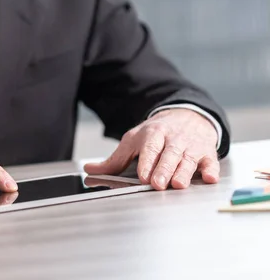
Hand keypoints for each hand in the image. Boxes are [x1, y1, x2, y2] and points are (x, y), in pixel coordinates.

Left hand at [84, 109, 219, 190]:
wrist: (186, 116)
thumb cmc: (156, 134)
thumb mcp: (133, 141)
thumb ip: (114, 160)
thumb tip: (88, 170)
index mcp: (153, 134)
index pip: (150, 148)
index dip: (147, 162)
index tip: (143, 177)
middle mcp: (173, 139)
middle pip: (169, 155)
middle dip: (163, 169)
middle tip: (158, 184)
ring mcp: (191, 146)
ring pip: (188, 159)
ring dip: (184, 172)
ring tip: (178, 184)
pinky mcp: (207, 153)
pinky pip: (210, 162)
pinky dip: (211, 170)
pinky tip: (209, 178)